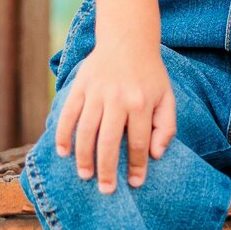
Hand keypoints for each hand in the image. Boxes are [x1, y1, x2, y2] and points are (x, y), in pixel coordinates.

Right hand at [54, 42, 175, 192]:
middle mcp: (118, 98)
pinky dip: (63, 134)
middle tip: (106, 190)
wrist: (128, 40)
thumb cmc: (150, 74)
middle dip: (107, 169)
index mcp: (141, 103)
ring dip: (83, 156)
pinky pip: (68, 114)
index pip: (138, 142)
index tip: (134, 183)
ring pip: (86, 130)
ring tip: (85, 175)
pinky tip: (63, 152)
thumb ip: (166, 126)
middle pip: (109, 141)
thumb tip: (156, 155)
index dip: (137, 166)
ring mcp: (96, 92)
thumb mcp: (167, 97)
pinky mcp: (80, 86)